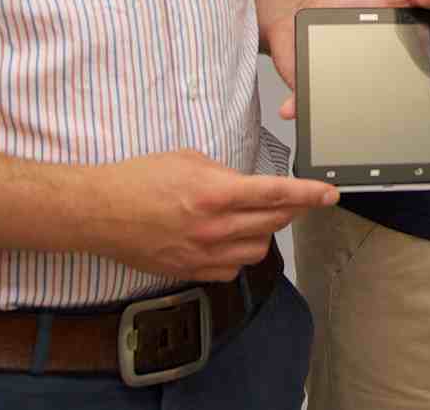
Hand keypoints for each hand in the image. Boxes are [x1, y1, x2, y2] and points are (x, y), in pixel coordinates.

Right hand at [82, 149, 337, 281]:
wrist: (99, 212)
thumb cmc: (138, 179)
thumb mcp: (188, 159)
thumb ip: (224, 173)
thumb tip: (247, 184)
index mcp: (215, 193)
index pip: (275, 194)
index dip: (308, 194)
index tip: (330, 194)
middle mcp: (213, 227)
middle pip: (273, 223)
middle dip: (290, 210)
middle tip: (291, 200)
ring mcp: (202, 254)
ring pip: (257, 250)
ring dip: (264, 233)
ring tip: (252, 218)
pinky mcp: (189, 271)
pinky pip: (232, 270)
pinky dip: (239, 256)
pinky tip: (230, 240)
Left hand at [267, 0, 429, 119]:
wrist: (298, 10)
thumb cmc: (344, 4)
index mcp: (391, 59)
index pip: (423, 75)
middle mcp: (370, 81)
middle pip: (394, 98)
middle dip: (408, 106)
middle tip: (418, 107)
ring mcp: (340, 89)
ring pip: (351, 111)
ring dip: (352, 118)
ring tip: (354, 118)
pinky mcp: (309, 91)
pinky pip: (304, 106)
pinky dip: (296, 109)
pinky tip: (289, 109)